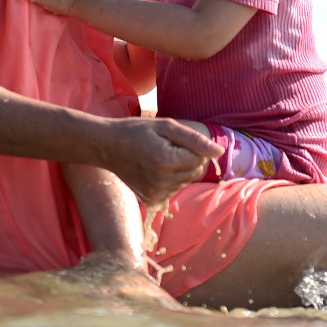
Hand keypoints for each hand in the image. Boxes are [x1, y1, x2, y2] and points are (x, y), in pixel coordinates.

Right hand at [100, 116, 220, 204]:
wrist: (106, 146)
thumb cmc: (136, 131)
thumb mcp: (166, 126)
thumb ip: (195, 140)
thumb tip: (220, 152)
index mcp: (166, 161)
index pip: (201, 159)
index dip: (192, 147)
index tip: (173, 140)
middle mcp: (162, 182)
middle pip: (196, 172)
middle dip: (188, 158)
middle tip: (166, 147)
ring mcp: (155, 194)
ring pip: (186, 181)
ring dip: (179, 169)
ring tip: (158, 157)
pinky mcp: (151, 200)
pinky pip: (174, 189)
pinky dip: (170, 179)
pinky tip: (154, 169)